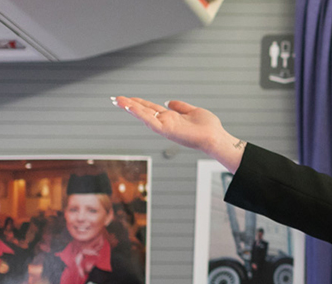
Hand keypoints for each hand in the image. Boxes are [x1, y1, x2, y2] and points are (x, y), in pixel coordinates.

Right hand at [113, 96, 228, 152]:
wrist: (215, 137)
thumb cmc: (208, 128)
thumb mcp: (193, 111)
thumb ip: (180, 106)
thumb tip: (169, 101)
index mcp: (170, 118)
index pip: (151, 109)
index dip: (139, 103)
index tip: (127, 98)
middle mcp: (166, 123)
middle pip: (144, 112)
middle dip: (130, 105)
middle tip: (115, 99)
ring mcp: (165, 127)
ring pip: (144, 116)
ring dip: (131, 108)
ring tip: (118, 101)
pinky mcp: (167, 130)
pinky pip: (151, 121)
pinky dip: (140, 114)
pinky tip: (131, 108)